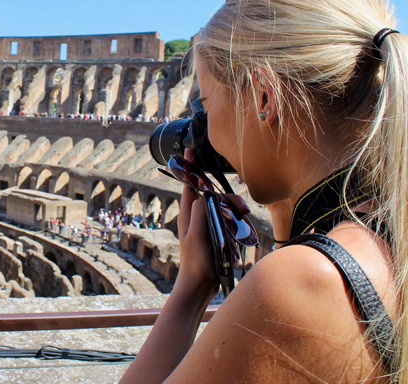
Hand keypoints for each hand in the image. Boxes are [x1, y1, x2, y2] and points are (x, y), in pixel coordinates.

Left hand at [174, 149, 249, 298]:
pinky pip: (228, 221)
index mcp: (188, 213)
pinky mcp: (216, 235)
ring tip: (246, 217)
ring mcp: (207, 225)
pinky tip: (244, 227)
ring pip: (223, 207)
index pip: (188, 184)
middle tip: (242, 207)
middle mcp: (196, 216)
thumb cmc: (196, 262)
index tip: (189, 148)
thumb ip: (199, 212)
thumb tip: (204, 194)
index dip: (189, 166)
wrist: (200, 287)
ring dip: (235, 209)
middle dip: (227, 196)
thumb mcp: (196, 235)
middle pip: (212, 195)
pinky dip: (237, 221)